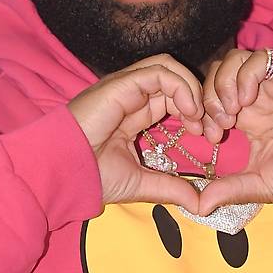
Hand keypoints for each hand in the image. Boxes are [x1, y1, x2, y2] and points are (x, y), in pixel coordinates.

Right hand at [68, 54, 203, 209]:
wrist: (63, 172)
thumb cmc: (91, 177)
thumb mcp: (139, 183)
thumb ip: (170, 188)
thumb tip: (201, 204)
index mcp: (133, 114)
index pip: (171, 97)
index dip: (194, 111)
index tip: (207, 137)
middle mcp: (130, 96)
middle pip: (174, 80)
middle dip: (198, 100)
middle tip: (209, 128)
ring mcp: (125, 87)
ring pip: (169, 68)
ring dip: (191, 89)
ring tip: (198, 118)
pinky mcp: (121, 84)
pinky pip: (160, 71)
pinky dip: (180, 87)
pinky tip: (188, 112)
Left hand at [199, 49, 272, 212]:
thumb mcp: (258, 184)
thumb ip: (228, 189)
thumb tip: (198, 207)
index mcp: (248, 119)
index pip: (211, 99)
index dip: (203, 113)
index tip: (209, 137)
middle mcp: (258, 98)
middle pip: (217, 75)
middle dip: (208, 97)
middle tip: (219, 123)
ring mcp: (272, 85)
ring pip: (233, 61)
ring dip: (223, 83)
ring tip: (232, 110)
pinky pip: (259, 58)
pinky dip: (245, 74)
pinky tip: (248, 99)